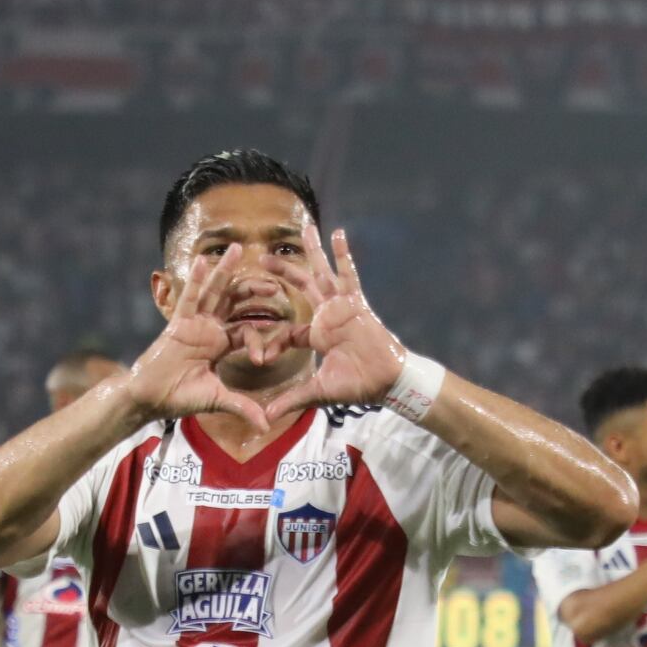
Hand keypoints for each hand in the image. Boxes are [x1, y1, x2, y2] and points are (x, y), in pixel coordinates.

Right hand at [121, 248, 274, 432]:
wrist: (151, 399)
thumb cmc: (180, 398)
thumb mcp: (218, 400)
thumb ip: (242, 406)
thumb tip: (266, 426)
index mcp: (221, 344)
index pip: (248, 330)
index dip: (263, 335)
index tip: (273, 348)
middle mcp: (210, 329)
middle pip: (234, 302)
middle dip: (253, 290)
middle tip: (274, 283)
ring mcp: (194, 323)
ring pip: (213, 292)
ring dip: (225, 271)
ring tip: (238, 249)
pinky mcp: (178, 323)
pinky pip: (188, 297)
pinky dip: (196, 279)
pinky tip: (203, 260)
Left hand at [268, 229, 411, 421]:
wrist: (387, 382)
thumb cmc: (358, 385)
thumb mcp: (318, 391)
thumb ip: (291, 399)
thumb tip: (265, 418)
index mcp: (317, 336)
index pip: (288, 330)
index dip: (272, 340)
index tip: (259, 355)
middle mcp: (327, 316)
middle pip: (301, 287)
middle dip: (283, 272)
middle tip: (262, 258)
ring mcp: (341, 307)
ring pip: (322, 273)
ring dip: (312, 252)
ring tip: (304, 228)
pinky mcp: (356, 303)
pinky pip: (349, 274)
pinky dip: (344, 255)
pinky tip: (337, 233)